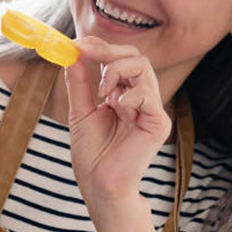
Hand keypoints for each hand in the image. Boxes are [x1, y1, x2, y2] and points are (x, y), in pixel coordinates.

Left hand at [64, 37, 171, 216]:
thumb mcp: (81, 113)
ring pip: (143, 69)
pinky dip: (128, 95)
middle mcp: (141, 100)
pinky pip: (147, 94)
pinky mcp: (158, 124)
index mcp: (124, 96)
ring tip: (102, 91)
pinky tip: (116, 109)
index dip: (102, 48)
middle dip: (110, 51)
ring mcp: (152, 111)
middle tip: (86, 51)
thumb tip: (73, 55)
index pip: (122, 61)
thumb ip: (80, 84)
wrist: (101, 188)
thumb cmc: (92, 157)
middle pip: (136, 58)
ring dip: (116, 70)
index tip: (79, 43)